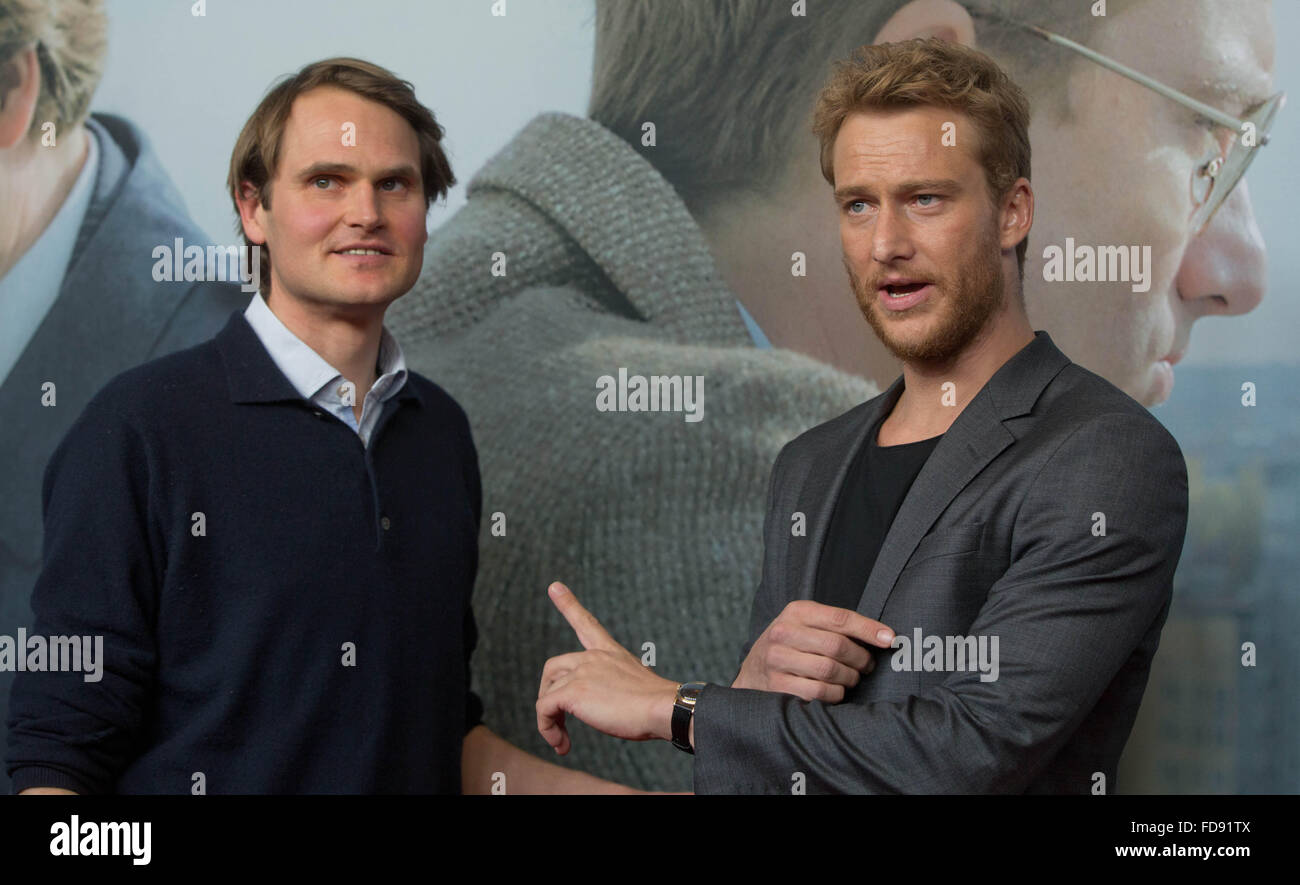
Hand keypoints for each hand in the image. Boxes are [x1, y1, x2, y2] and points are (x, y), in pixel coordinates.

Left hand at [536, 582, 680, 754]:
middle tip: (559, 723)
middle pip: (552, 668)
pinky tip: (561, 744)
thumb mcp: (636, 688)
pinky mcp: (573, 690)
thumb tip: (605, 707)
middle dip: (548, 694)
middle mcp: (593, 657)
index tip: (554, 586)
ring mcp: (582, 671)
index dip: (568, 604)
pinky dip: (546, 728)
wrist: (665, 708)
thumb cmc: (658, 706)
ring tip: (563, 742)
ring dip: (549, 721)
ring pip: (547, 694)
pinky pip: (544, 709)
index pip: (586, 623)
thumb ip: (615, 688)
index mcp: (610, 652)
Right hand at [733, 600, 894, 701]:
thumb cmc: (791, 646)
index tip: (890, 639)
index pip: (840, 618)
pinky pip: (819, 692)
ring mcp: (778, 660)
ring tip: (851, 678)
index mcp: (796, 612)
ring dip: (849, 678)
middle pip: (838, 646)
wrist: (752, 673)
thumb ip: (837, 626)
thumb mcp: (806, 625)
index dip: (869, 629)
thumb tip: (885, 637)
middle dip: (860, 659)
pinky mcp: (777, 685)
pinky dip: (835, 694)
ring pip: (830, 670)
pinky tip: (835, 690)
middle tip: (867, 666)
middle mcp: (783, 633)